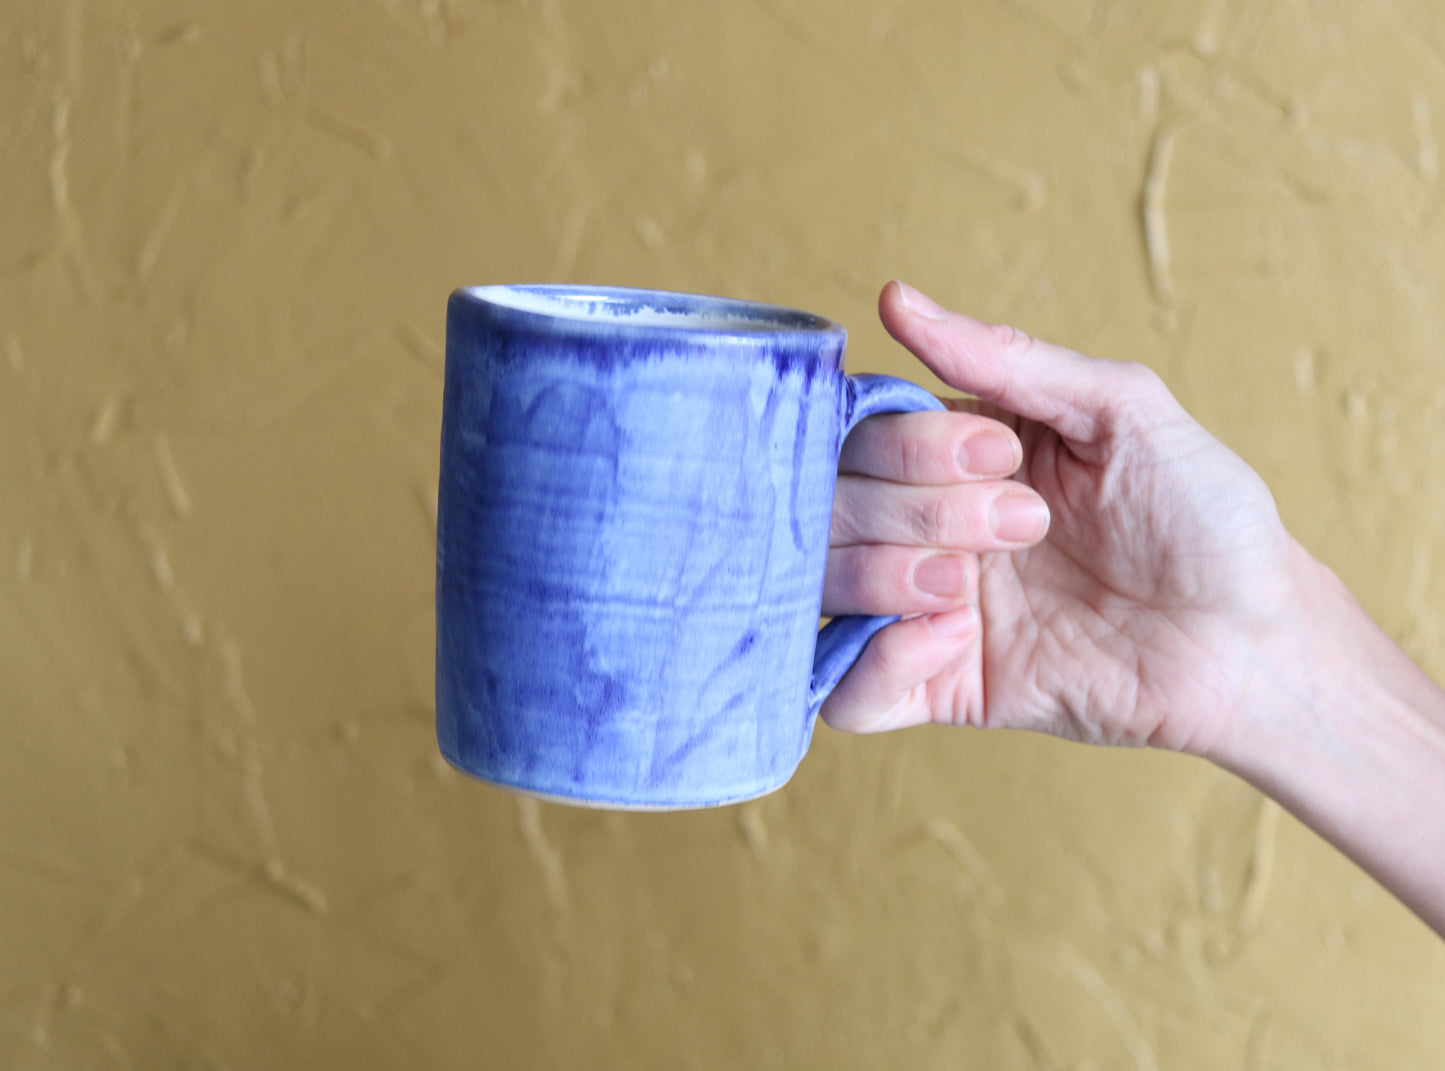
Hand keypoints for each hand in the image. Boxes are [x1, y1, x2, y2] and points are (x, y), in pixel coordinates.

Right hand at [822, 281, 1299, 758]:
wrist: (1250, 636)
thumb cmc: (1201, 514)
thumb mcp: (1118, 408)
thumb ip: (1005, 357)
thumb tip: (896, 299)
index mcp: (954, 456)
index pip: (858, 433)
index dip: (906, 443)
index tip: (1001, 454)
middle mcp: (923, 527)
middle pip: (829, 504)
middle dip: (914, 510)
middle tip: (1022, 525)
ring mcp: (924, 610)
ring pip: (820, 586)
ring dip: (882, 577)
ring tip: (967, 589)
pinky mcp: (941, 688)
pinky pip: (846, 694)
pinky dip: (871, 666)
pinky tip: (950, 643)